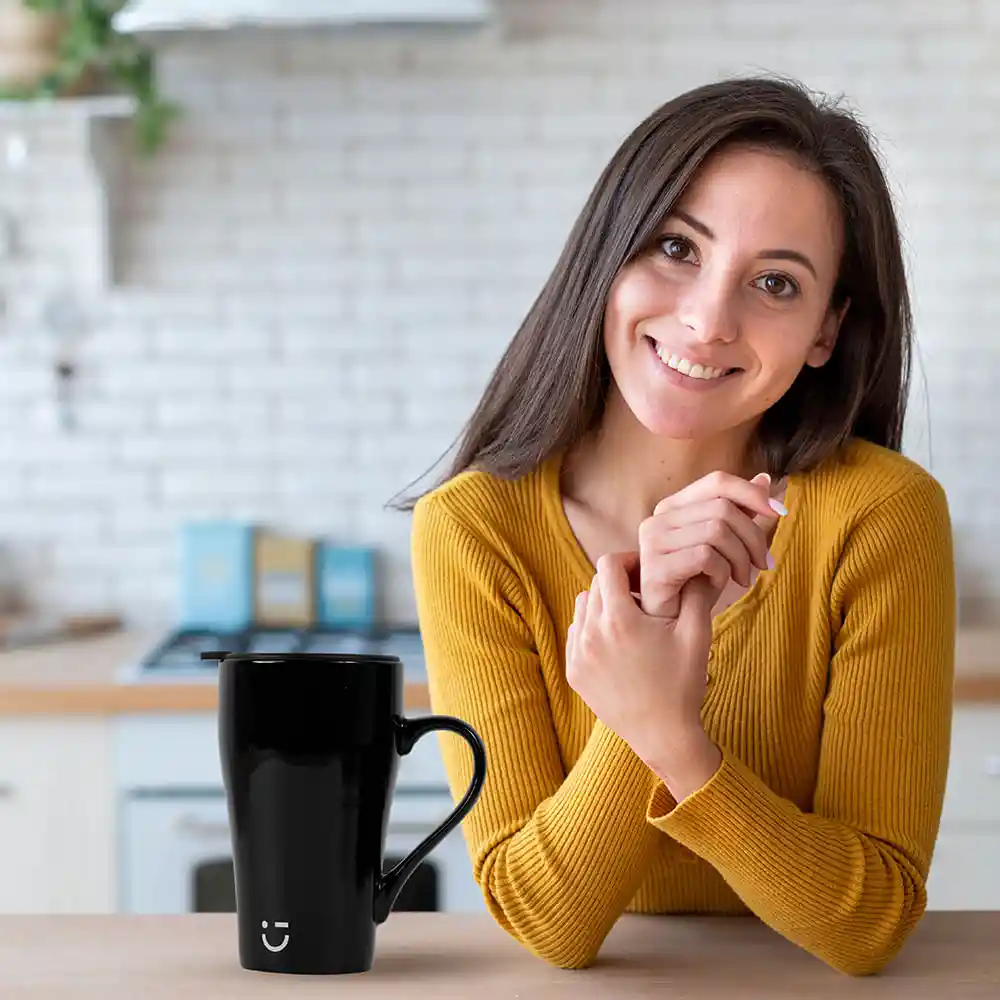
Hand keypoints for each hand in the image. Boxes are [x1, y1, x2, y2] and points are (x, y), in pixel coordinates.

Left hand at [566, 552, 720, 796]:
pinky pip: (576, 634)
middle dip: (618, 583)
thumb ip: (695, 593)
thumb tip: (694, 564)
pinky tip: (618, 643)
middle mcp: (590, 633)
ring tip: (630, 619)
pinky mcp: (573, 672)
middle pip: (595, 584)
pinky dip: (593, 630)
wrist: (663, 735)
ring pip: (583, 607)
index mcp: (619, 619)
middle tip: (642, 595)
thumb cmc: (683, 684)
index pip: (608, 565)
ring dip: (603, 605)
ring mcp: (578, 654)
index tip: (645, 573)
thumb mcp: (697, 635)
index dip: (628, 561)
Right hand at [638, 471, 785, 619]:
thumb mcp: (723, 543)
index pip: (717, 481)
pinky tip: (719, 584)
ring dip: (741, 558)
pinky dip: (722, 571)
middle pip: (722, 508)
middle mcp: (658, 518)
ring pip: (717, 531)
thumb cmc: (695, 581)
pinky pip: (705, 556)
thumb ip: (739, 510)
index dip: (752, 493)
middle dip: (753, 537)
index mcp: (673, 506)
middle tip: (763, 564)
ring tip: (743, 578)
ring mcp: (653, 542)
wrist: (670, 622)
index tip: (780, 513)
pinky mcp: (655, 567)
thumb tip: (764, 479)